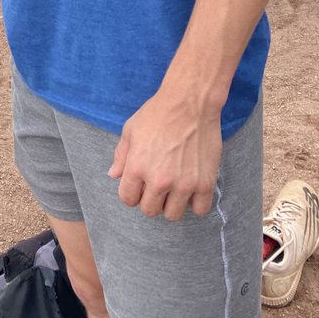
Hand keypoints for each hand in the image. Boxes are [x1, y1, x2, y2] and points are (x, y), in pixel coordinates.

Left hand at [108, 89, 221, 220]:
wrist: (190, 102)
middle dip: (150, 200)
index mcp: (136, 167)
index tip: (139, 186)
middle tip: (157, 186)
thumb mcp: (131, 130)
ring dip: (171, 204)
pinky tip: (192, 188)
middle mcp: (158, 180)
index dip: (132, 193)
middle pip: (150, 210)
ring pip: (173, 215)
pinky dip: (195, 203)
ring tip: (174, 187)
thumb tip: (113, 175)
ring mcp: (183, 183)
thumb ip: (121, 156)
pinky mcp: (205, 183)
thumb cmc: (158, 112)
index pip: (128, 199)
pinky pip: (200, 210)